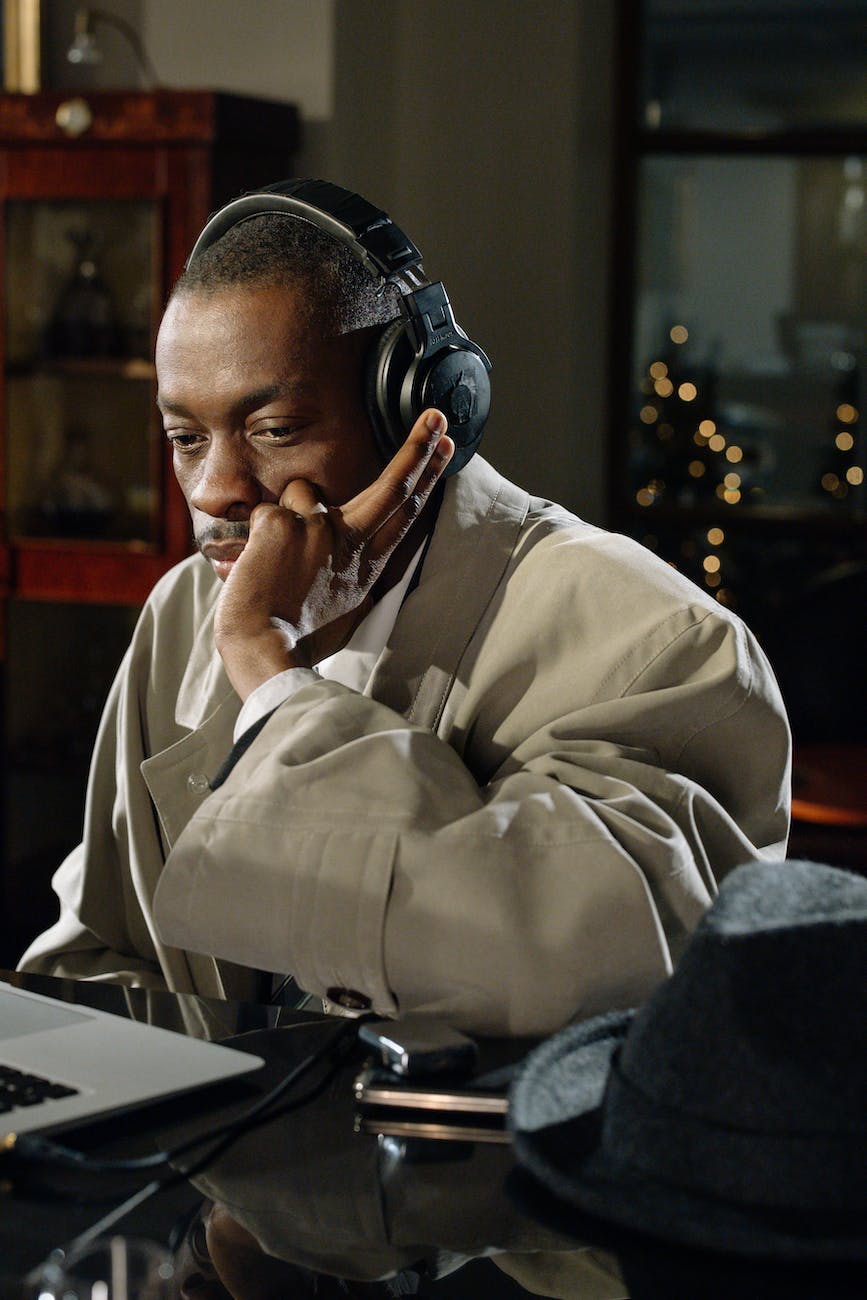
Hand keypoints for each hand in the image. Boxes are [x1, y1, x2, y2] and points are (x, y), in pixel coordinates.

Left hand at [214, 409, 453, 699]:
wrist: (264, 650)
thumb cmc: (299, 637)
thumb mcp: (346, 609)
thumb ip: (355, 571)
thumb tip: (360, 547)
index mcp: (367, 567)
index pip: (406, 513)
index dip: (427, 476)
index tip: (445, 447)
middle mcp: (350, 544)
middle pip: (392, 487)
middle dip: (418, 450)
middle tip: (436, 418)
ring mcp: (317, 529)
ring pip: (303, 490)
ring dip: (288, 514)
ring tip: (275, 558)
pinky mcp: (281, 523)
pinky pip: (265, 510)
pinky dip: (255, 532)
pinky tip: (255, 563)